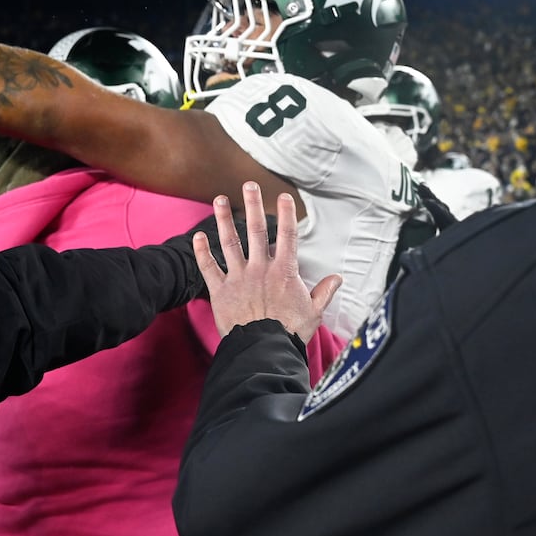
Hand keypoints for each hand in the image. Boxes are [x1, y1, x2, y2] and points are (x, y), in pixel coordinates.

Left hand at [194, 182, 340, 340]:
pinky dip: (202, 252)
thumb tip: (338, 279)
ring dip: (224, 219)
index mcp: (284, 271)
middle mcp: (260, 269)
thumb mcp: (314, 311)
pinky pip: (209, 268)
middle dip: (253, 205)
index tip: (283, 196)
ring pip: (230, 243)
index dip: (286, 214)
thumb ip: (324, 292)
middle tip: (248, 185)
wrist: (264, 350)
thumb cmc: (290, 332)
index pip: (288, 235)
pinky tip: (198, 236)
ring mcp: (239, 278)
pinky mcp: (221, 292)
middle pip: (257, 230)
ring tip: (220, 199)